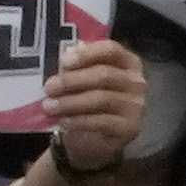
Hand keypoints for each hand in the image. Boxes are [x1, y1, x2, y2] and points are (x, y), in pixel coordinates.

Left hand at [45, 27, 152, 176]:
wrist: (93, 135)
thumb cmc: (85, 96)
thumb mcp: (80, 77)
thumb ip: (75, 64)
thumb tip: (67, 52)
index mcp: (126, 61)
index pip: (111, 50)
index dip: (87, 54)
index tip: (63, 61)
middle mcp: (136, 82)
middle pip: (104, 75)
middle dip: (71, 81)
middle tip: (48, 88)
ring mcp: (137, 106)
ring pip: (102, 98)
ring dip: (70, 102)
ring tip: (49, 106)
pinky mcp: (131, 128)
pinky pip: (103, 122)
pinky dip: (79, 120)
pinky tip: (62, 120)